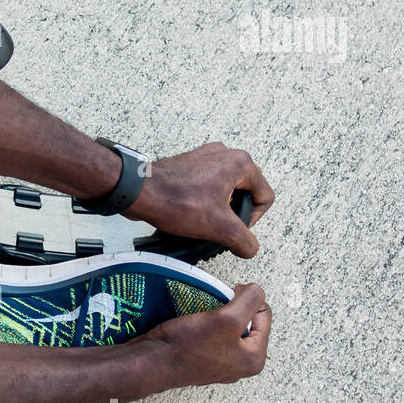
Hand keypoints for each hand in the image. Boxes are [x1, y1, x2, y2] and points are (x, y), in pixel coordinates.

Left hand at [125, 142, 274, 257]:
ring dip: (219, 208)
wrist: (138, 192)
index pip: (264, 196)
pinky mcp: (188, 165)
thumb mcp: (220, 227)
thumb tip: (249, 248)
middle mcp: (224, 154)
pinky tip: (191, 213)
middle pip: (246, 192)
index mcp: (240, 162)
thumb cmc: (176, 201)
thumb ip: (244, 240)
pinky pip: (207, 185)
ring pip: (226, 189)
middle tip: (219, 226)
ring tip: (203, 220)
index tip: (236, 230)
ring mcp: (205, 157)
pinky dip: (204, 200)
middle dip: (235, 213)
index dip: (253, 219)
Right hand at [140, 283, 271, 389]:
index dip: (247, 298)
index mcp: (254, 358)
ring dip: (218, 316)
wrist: (151, 363)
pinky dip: (206, 325)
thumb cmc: (185, 348)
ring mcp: (221, 364)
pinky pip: (213, 335)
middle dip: (233, 308)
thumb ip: (250, 300)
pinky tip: (195, 324)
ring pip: (229, 327)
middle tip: (216, 307)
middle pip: (247, 321)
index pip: (264, 314)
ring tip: (204, 315)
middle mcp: (240, 365)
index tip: (228, 296)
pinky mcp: (203, 360)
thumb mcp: (227, 318)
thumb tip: (258, 291)